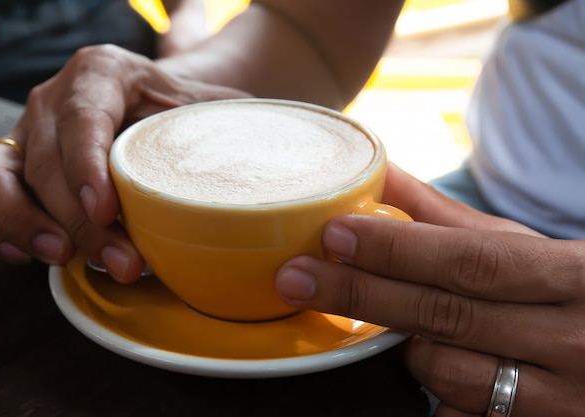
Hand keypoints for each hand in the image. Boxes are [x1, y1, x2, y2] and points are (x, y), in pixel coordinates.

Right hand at [0, 44, 249, 281]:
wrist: (158, 110)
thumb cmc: (184, 113)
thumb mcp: (209, 110)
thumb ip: (222, 128)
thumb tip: (253, 171)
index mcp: (101, 73)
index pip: (83, 117)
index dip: (87, 167)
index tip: (107, 211)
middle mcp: (53, 100)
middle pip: (45, 160)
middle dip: (79, 220)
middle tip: (122, 263)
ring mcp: (26, 134)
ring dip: (21, 224)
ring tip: (63, 257)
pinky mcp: (11, 168)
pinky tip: (28, 256)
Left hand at [276, 164, 584, 415]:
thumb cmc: (565, 288)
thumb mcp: (520, 246)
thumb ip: (445, 217)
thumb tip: (379, 173)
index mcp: (571, 276)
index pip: (469, 260)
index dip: (396, 249)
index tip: (334, 234)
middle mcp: (572, 339)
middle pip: (445, 316)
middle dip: (361, 295)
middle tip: (296, 278)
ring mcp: (561, 396)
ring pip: (445, 373)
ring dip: (403, 344)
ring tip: (393, 318)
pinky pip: (460, 415)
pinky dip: (432, 392)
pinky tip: (425, 364)